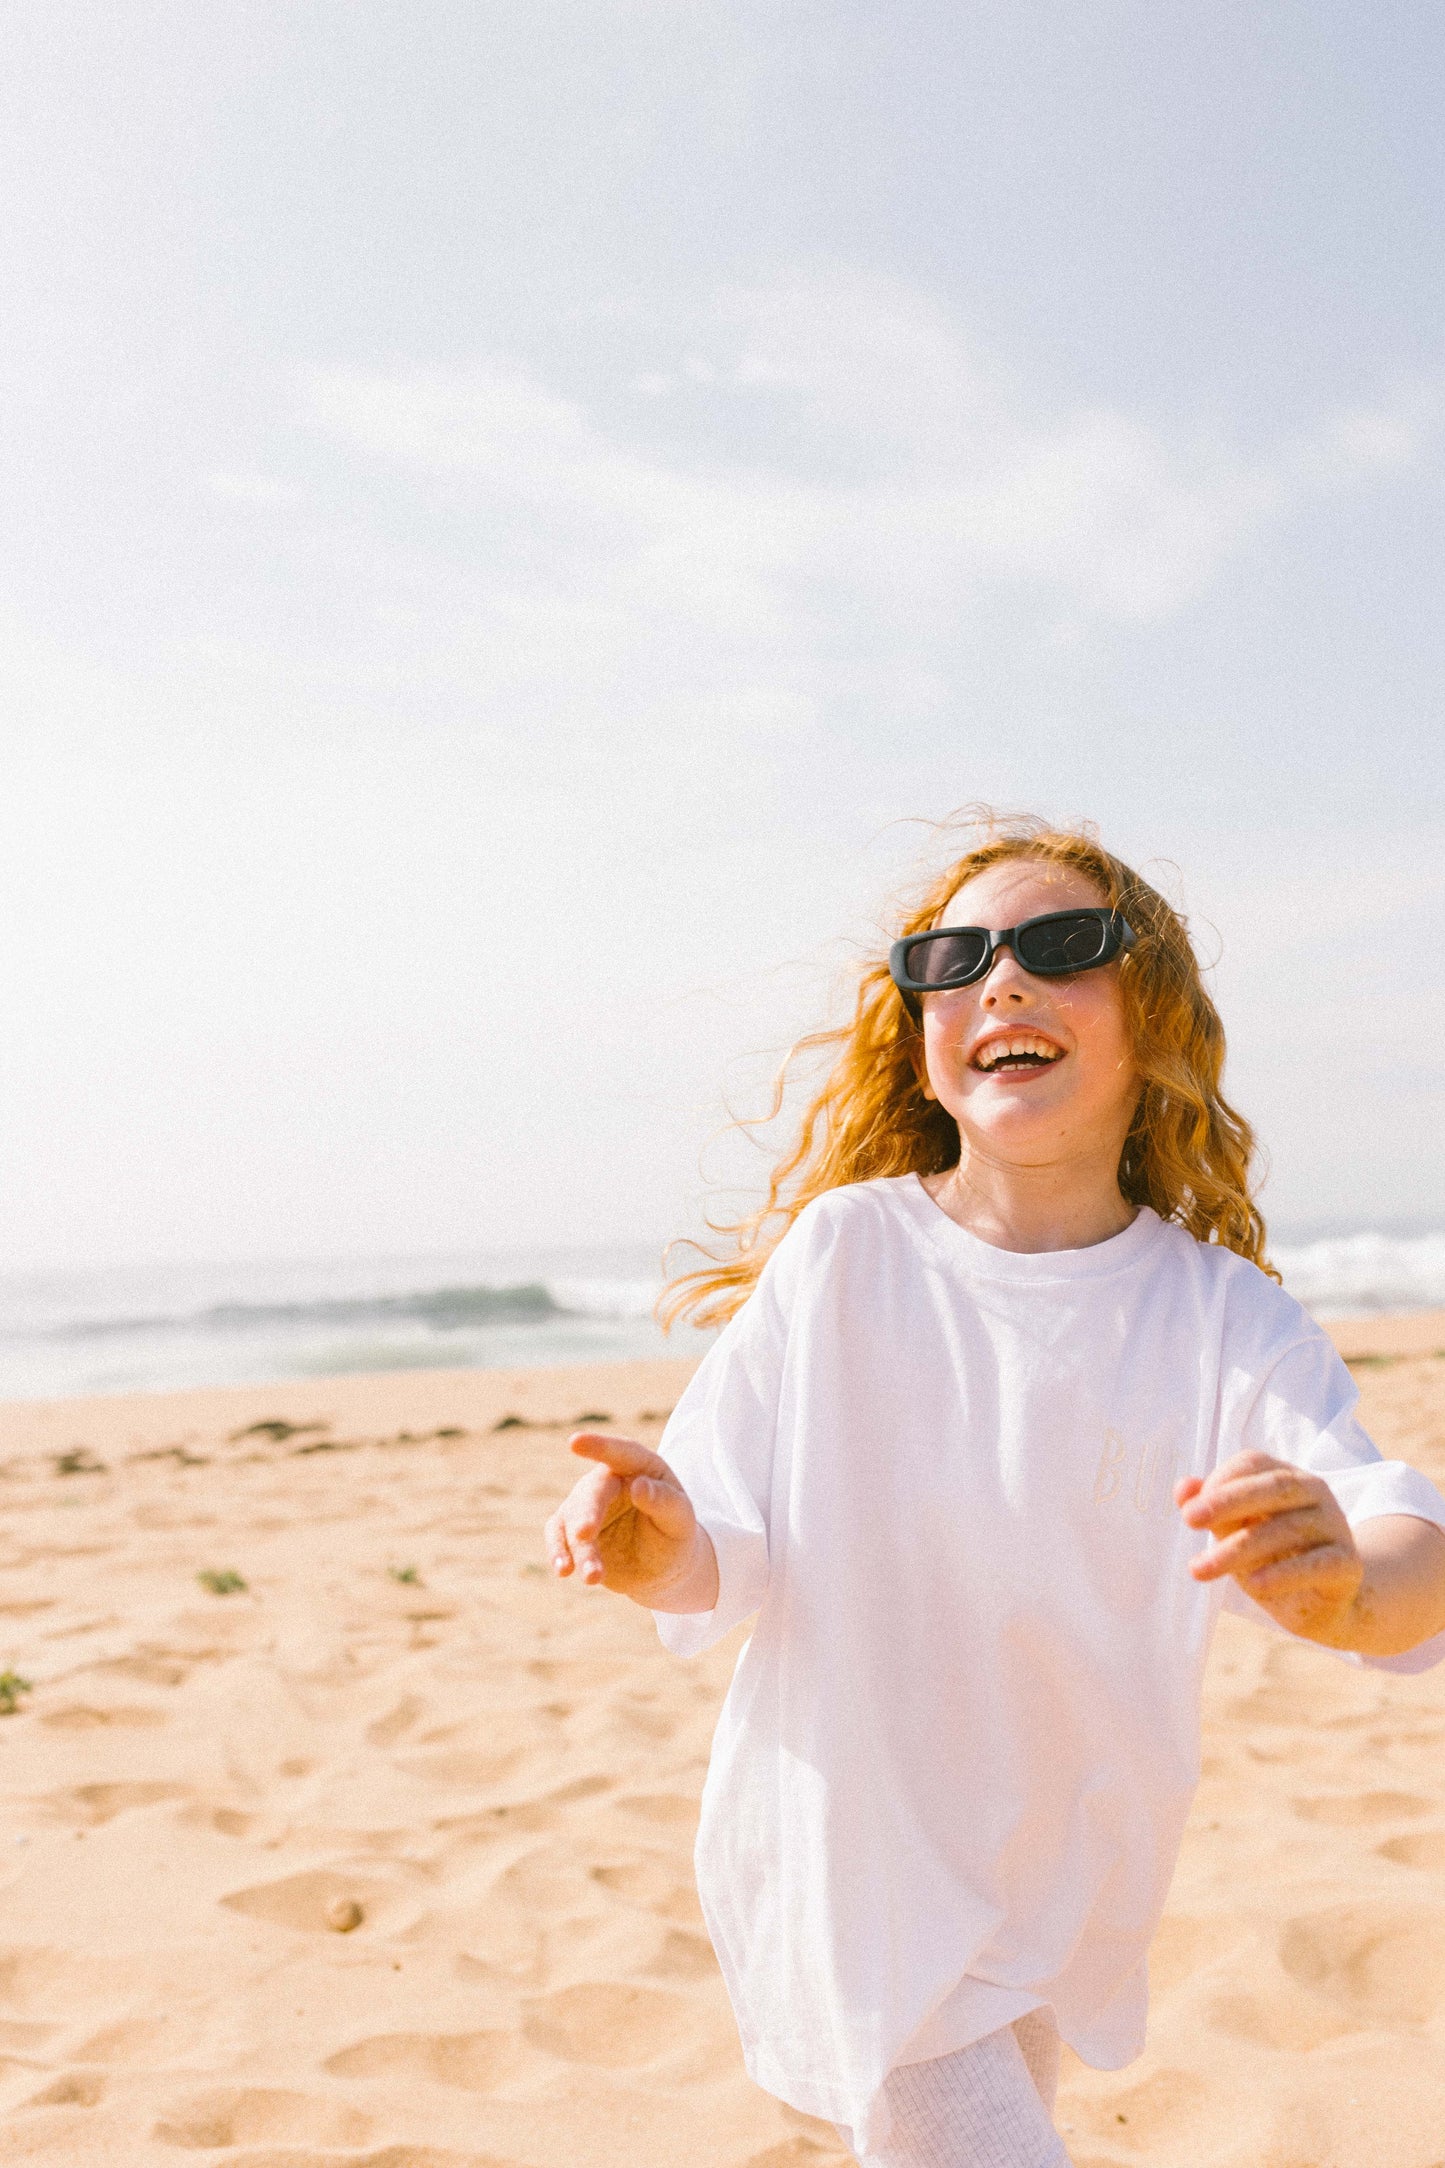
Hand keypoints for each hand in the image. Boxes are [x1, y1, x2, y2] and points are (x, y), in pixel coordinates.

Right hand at [543, 1432, 718, 1610]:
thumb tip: (638, 1486)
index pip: (620, 1453)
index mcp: (640, 1467)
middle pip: (592, 1492)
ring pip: (572, 1519)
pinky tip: (563, 1569)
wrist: (661, 1567)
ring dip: (580, 1548)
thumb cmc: (675, 1535)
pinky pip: (557, 1535)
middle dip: (587, 1513)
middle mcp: (609, 1480)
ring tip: (594, 1577)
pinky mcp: (572, 1529)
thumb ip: (664, 1501)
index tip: (574, 1442)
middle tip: (586, 1533)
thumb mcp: (681, 1520)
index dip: (599, 1447)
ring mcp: (587, 1504)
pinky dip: (557, 1551)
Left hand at [1177, 1450, 1363, 1645]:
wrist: (1319, 1603)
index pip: (1253, 1463)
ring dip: (1238, 1549)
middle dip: (1227, 1502)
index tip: (1189, 1512)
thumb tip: (1182, 1489)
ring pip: (1287, 1529)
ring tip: (1200, 1570)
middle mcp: (1316, 1492)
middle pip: (1273, 1487)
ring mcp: (1336, 1525)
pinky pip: (1317, 1563)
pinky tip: (1254, 1584)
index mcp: (1286, 1476)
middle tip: (1189, 1520)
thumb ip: (1208, 1508)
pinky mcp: (1348, 1563)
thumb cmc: (1270, 1557)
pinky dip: (1284, 1573)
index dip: (1220, 1481)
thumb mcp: (1233, 1531)